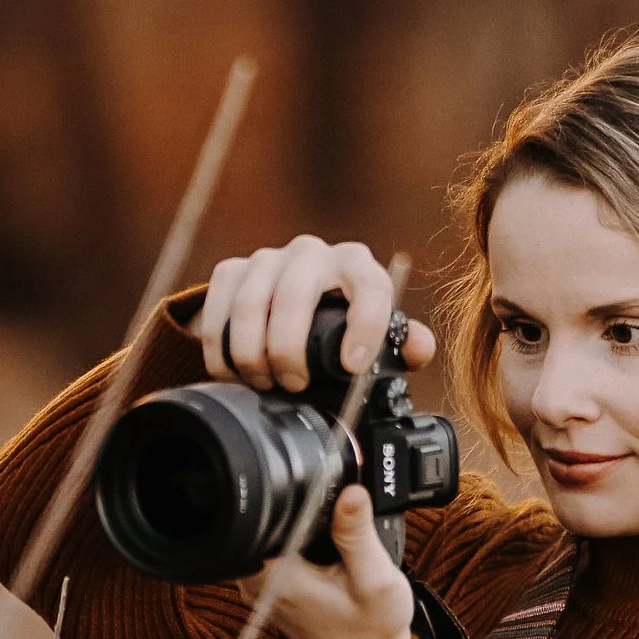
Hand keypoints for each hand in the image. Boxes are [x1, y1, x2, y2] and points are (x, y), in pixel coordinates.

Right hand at [198, 235, 437, 390]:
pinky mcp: (232, 269)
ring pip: (251, 304)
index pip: (368, 287)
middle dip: (289, 350)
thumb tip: (419, 349)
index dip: (363, 327)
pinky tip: (233, 372)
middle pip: (295, 295)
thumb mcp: (372, 336)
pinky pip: (219, 307)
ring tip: (262, 383)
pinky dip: (221, 348)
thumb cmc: (338, 326)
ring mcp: (269, 258)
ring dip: (251, 353)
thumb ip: (400, 344)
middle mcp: (312, 253)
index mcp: (356, 265)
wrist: (287, 306)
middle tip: (293, 385)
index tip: (352, 367)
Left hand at [241, 483, 414, 638]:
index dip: (286, 500)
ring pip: (268, 537)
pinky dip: (297, 546)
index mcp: (278, 579)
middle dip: (296, 514)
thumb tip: (350, 492)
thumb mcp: (375, 577)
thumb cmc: (374, 628)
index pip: (258, 521)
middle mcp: (260, 585)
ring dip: (297, 530)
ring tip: (333, 547)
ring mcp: (262, 590)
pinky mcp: (271, 592)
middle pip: (262, 525)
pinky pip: (274, 554)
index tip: (320, 502)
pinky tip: (325, 555)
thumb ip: (357, 533)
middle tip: (334, 531)